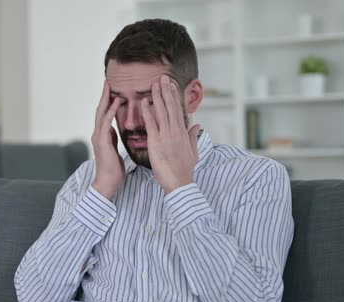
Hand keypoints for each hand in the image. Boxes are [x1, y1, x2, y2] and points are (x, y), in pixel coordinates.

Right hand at [91, 80, 124, 199]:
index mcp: (102, 135)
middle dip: (104, 95)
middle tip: (107, 81)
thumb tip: (113, 128)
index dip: (107, 101)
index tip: (112, 90)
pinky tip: (116, 101)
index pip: (104, 114)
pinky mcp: (102, 142)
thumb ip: (112, 138)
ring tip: (109, 86)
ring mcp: (98, 137)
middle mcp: (98, 134)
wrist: (108, 182)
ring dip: (106, 99)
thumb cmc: (113, 169)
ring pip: (101, 113)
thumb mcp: (114, 149)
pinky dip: (111, 111)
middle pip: (100, 110)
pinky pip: (106, 123)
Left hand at [141, 75, 199, 193]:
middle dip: (166, 90)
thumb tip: (198, 125)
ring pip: (162, 111)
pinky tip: (145, 101)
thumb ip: (194, 136)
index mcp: (183, 132)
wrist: (180, 182)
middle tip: (162, 77)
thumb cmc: (185, 170)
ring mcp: (166, 135)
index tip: (171, 85)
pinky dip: (148, 111)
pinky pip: (151, 123)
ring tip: (154, 83)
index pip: (178, 109)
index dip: (174, 96)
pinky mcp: (157, 142)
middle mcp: (176, 131)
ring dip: (158, 96)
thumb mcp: (193, 151)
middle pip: (171, 106)